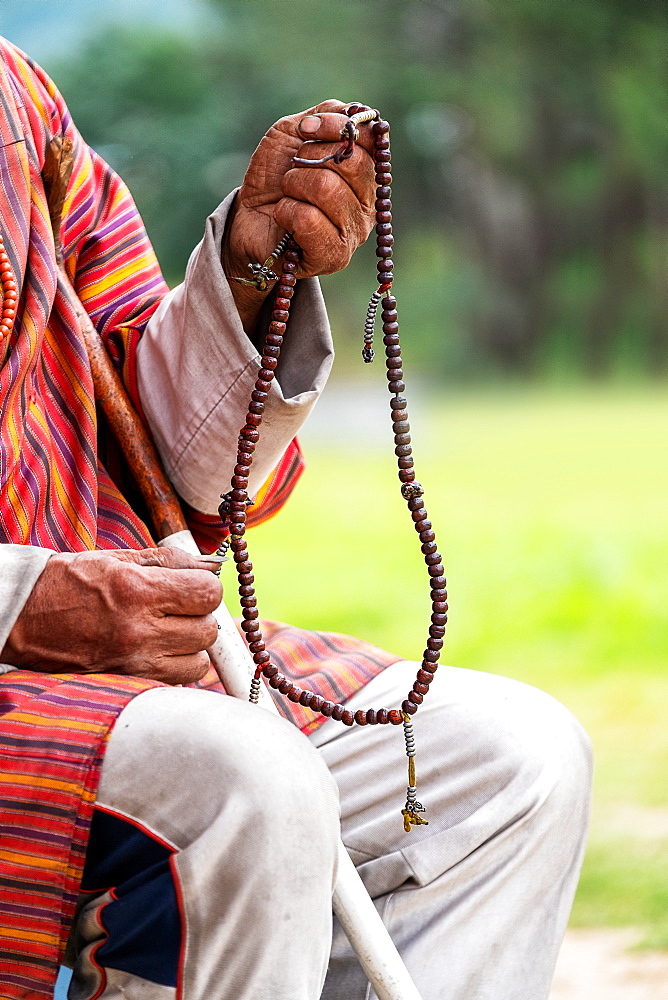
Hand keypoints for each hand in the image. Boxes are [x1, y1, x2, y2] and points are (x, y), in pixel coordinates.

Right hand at [0, 548, 222, 684]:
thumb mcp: (118, 558)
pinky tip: (154, 652)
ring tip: (166, 633)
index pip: (208, 593)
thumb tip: (211, 565)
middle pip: (207, 630)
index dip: (205, 587)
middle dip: (198, 617)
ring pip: (198, 663)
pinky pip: (174, 681)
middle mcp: (138, 631)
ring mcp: (133, 663)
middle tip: (177, 609)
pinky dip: (172, 668)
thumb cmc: (68, 583)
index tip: (194, 586)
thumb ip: (169, 561)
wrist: (22, 618)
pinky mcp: (126, 684)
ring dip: (189, 648)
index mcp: (137, 591)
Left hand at [223, 100, 376, 328]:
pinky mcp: (334, 255)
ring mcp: (355, 231)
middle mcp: (368, 202)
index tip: (305, 130)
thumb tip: (345, 117)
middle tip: (293, 171)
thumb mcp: (294, 134)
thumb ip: (325, 116)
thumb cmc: (275, 178)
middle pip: (350, 162)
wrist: (247, 219)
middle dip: (309, 157)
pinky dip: (286, 211)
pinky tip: (284, 218)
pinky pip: (309, 219)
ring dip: (294, 186)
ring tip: (288, 196)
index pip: (370, 138)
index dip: (335, 126)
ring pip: (327, 189)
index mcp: (365, 170)